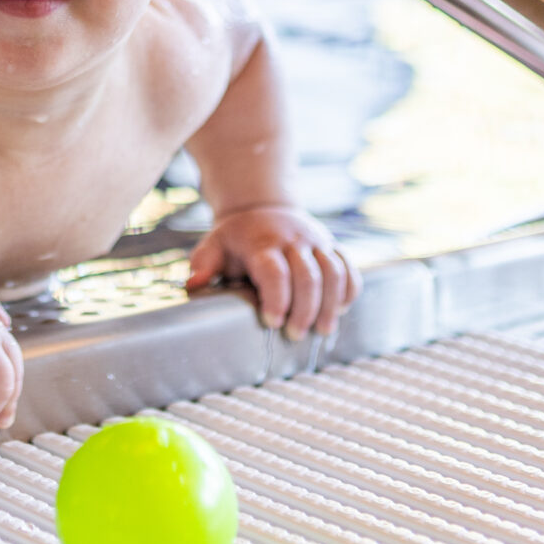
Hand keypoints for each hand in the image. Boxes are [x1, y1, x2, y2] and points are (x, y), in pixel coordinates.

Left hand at [187, 206, 357, 338]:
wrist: (262, 207)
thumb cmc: (236, 238)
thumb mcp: (214, 246)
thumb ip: (204, 265)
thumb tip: (193, 285)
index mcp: (262, 243)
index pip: (275, 271)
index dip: (277, 299)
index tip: (273, 323)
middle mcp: (293, 240)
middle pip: (308, 276)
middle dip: (305, 310)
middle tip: (295, 335)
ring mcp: (316, 242)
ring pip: (334, 273)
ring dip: (331, 305)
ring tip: (322, 331)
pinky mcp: (332, 246)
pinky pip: (348, 268)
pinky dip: (350, 291)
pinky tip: (341, 311)